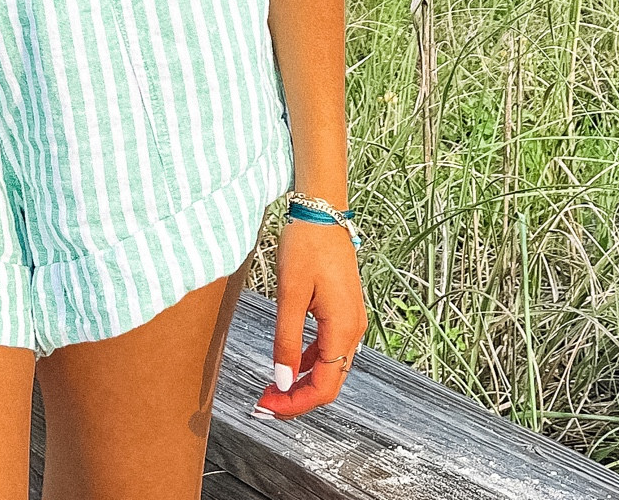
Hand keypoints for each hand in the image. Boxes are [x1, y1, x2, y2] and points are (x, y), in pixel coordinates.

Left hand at [253, 220, 366, 420]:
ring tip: (272, 387)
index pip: (323, 387)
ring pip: (330, 368)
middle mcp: (353, 330)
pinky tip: (289, 363)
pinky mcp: (343, 312)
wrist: (322, 212)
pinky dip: (309, 363)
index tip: (267, 407)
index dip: (295, 404)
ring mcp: (351, 321)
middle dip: (297, 398)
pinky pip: (329, 349)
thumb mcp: (290, 293)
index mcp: (343, 329)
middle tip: (265, 403)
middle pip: (329, 383)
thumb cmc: (307, 245)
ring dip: (302, 382)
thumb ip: (286, 340)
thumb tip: (282, 380)